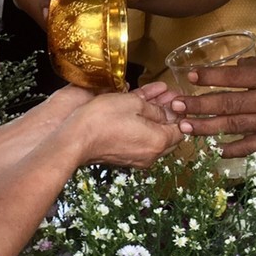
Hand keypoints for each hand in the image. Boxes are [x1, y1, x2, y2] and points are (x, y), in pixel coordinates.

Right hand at [62, 90, 184, 167]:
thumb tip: (169, 113)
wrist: (75, 139)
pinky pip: (140, 140)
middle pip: (168, 135)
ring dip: (155, 118)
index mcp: (158, 142)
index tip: (176, 98)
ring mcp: (137, 158)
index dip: (179, 112)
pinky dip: (142, 126)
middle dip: (169, 115)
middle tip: (168, 97)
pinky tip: (139, 109)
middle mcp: (151, 154)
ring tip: (155, 97)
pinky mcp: (124, 157)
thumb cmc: (102, 119)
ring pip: (154, 137)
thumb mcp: (133, 104)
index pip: (181, 129)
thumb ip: (156, 109)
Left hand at [170, 56, 255, 156]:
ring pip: (235, 125)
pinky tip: (218, 150)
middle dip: (198, 106)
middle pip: (227, 103)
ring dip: (208, 128)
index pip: (233, 77)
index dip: (210, 78)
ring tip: (186, 128)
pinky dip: (235, 148)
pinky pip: (254, 145)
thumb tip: (235, 69)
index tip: (190, 78)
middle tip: (175, 107)